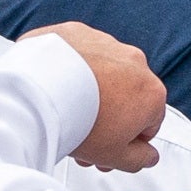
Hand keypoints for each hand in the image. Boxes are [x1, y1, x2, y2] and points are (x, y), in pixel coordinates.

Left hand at [40, 21, 167, 169]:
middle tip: (84, 138)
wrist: (38, 92)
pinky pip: (77, 55)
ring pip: (102, 73)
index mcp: (151, 92)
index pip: (148, 124)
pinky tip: (55, 88)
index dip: (127, 142)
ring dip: (90, 93)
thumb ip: (139, 159)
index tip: (108, 150)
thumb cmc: (79, 122)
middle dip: (108, 119)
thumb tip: (147, 156)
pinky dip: (69, 70)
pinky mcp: (76, 32)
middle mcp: (134, 62)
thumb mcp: (114, 156)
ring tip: (66, 113)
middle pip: (125, 97)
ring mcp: (105, 43)